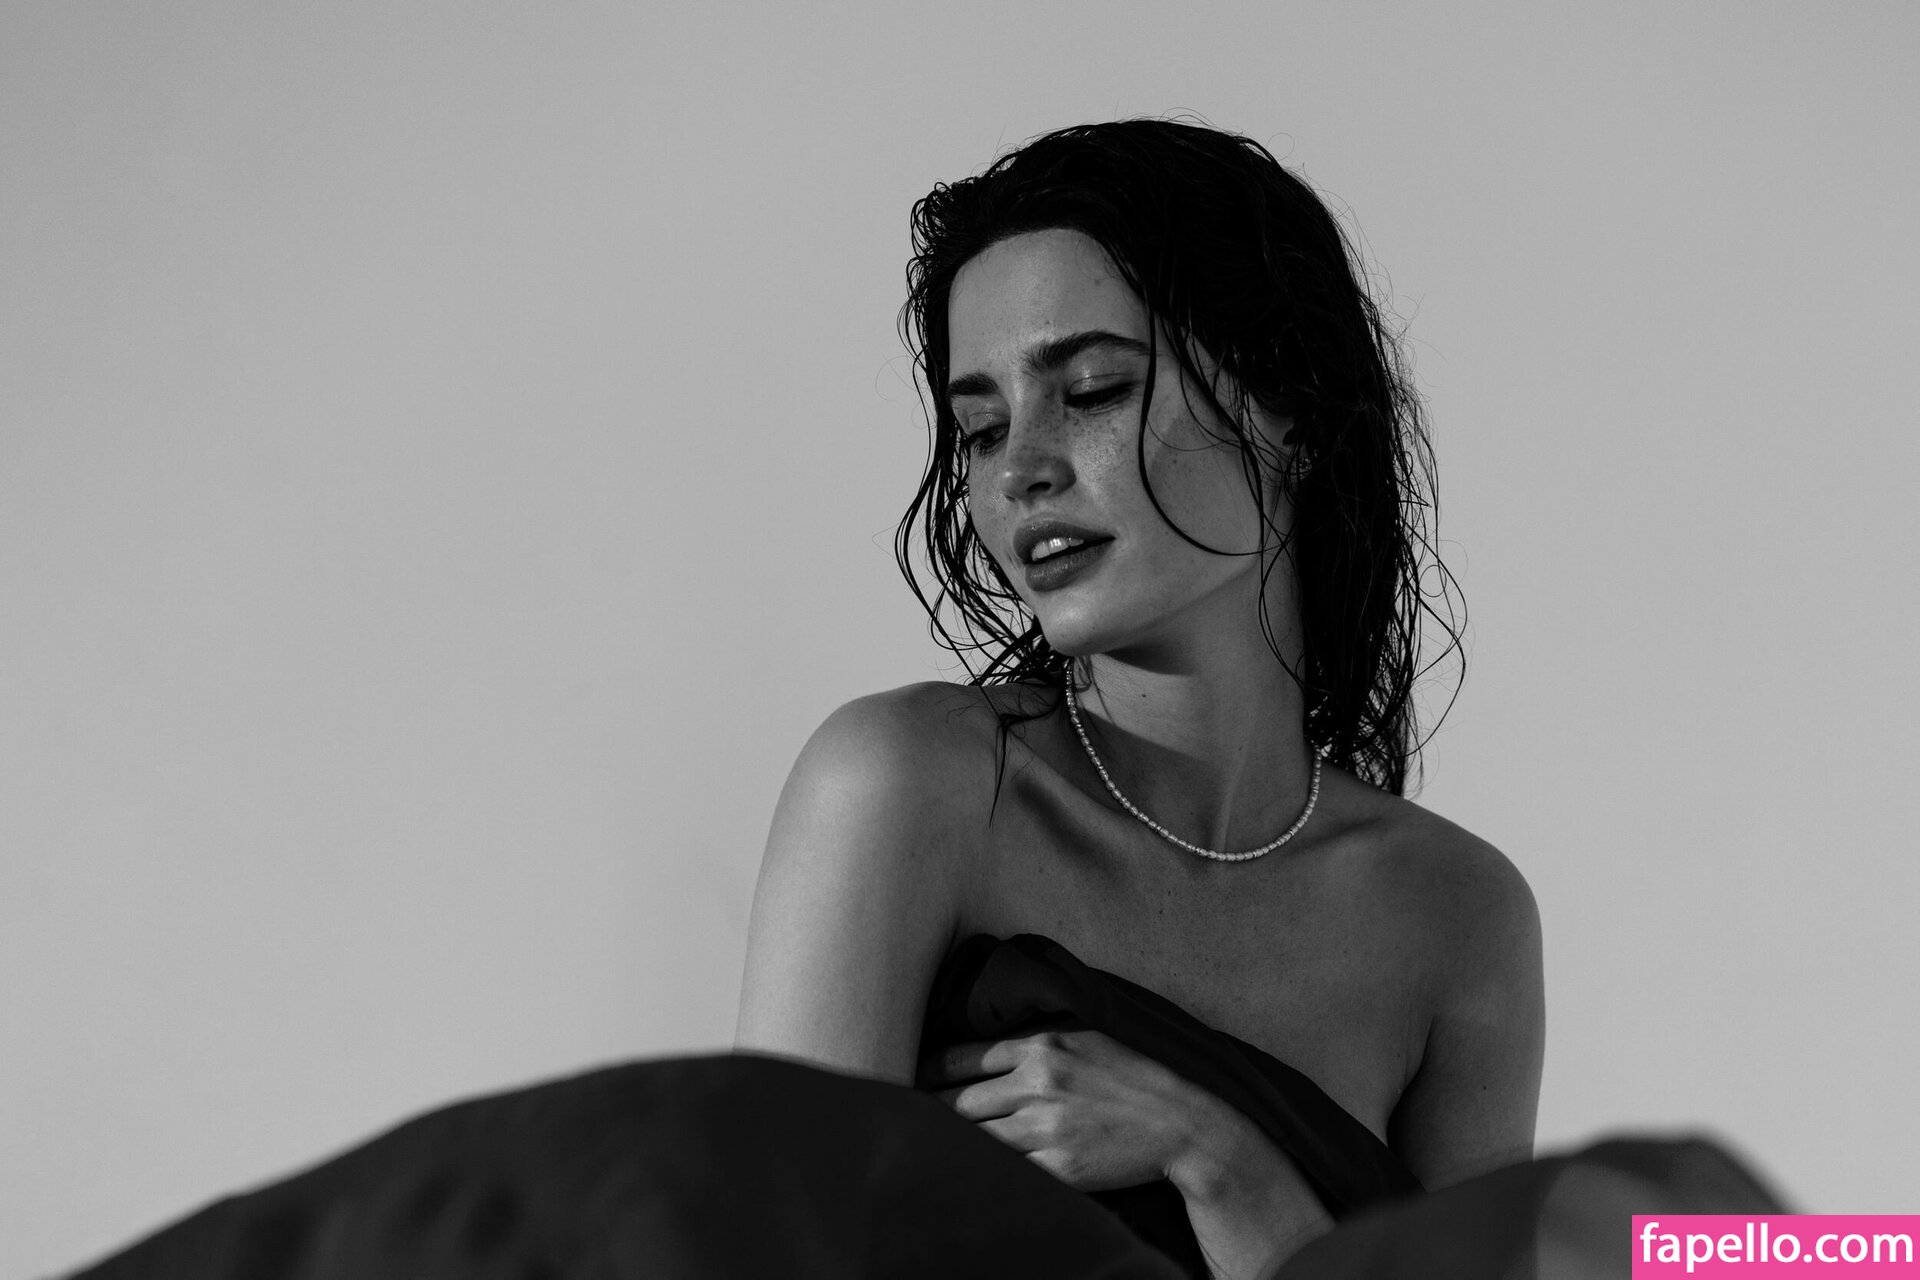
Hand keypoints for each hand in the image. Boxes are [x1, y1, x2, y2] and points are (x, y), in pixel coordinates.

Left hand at [917, 1027, 1208, 1191]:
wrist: (1180, 1124)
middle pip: (957, 1101)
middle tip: (902, 1122)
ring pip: (973, 1137)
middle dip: (928, 1114)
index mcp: (1042, 1047)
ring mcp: (1047, 1126)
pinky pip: (1004, 1170)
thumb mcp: (1086, 1042)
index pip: (961, 1058)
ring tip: (923, 1152)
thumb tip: (989, 1053)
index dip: (928, 1073)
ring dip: (947, 1146)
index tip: (912, 1082)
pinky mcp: (1059, 1166)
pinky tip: (965, 1175)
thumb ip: (1038, 1045)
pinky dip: (982, 1172)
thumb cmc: (1133, 1081)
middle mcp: (1038, 1082)